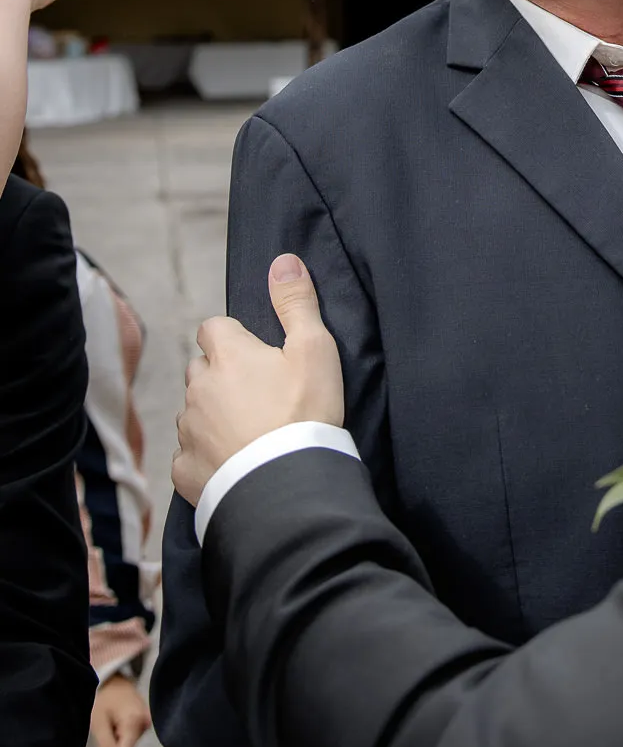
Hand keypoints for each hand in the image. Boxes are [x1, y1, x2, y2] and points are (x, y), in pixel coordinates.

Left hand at [90, 673, 150, 746]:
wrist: (111, 678)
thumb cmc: (101, 697)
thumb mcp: (98, 723)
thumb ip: (107, 746)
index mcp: (134, 721)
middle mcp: (145, 722)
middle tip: (97, 744)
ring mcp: (147, 722)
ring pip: (129, 746)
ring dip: (115, 746)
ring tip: (105, 729)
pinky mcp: (145, 721)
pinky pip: (132, 738)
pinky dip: (120, 739)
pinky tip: (113, 727)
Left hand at [173, 254, 343, 506]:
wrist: (287, 485)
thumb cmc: (305, 412)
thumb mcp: (314, 349)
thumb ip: (296, 302)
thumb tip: (283, 260)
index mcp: (226, 355)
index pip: (213, 328)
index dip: (233, 338)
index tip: (257, 355)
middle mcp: (197, 388)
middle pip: (200, 370)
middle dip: (220, 376)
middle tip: (257, 395)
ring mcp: (187, 431)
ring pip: (193, 411)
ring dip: (212, 415)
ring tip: (248, 432)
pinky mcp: (184, 470)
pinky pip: (188, 454)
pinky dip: (205, 455)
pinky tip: (232, 462)